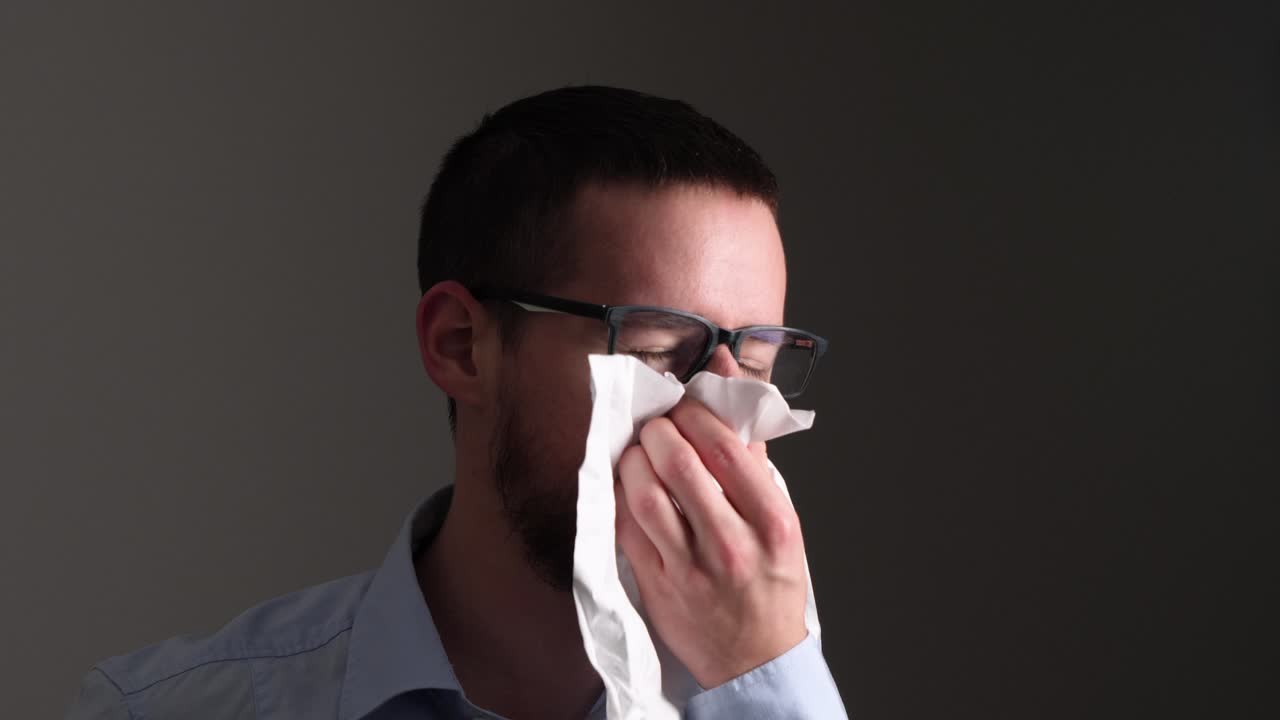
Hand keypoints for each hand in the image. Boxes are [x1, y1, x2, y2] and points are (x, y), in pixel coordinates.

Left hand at [614, 397, 808, 688]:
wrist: (755, 658)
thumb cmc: (771, 580)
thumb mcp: (782, 518)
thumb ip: (752, 448)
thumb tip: (729, 374)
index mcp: (772, 522)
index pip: (725, 448)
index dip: (695, 414)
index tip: (683, 405)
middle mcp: (733, 544)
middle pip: (680, 465)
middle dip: (659, 432)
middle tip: (656, 426)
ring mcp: (691, 568)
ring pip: (646, 495)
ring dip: (633, 460)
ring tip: (638, 451)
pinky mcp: (656, 586)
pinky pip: (626, 528)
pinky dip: (619, 496)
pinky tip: (626, 484)